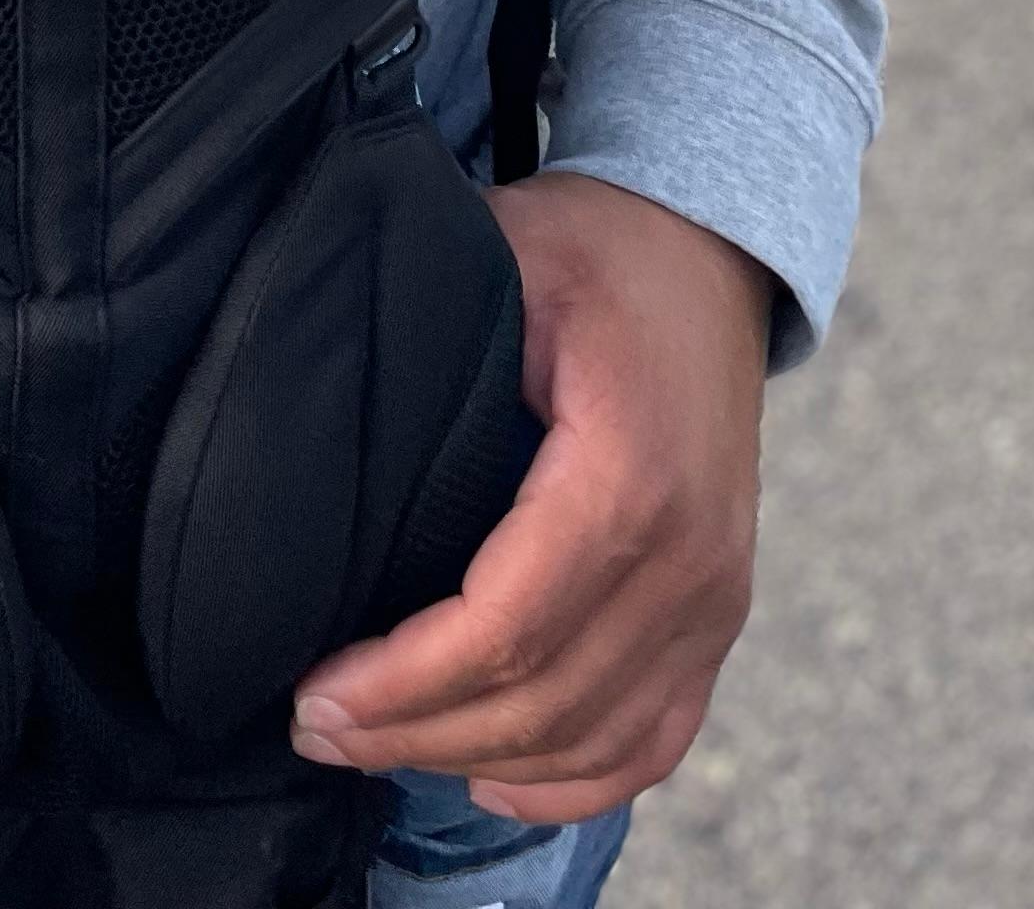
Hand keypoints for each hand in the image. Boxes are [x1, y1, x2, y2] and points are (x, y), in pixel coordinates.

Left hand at [289, 177, 769, 820]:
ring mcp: (715, 595)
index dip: (404, 682)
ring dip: (477, 763)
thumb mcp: (507, 255)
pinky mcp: (719, 612)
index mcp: (629, 473)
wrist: (707, 249)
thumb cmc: (596, 249)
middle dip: (416, 734)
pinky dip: (578, 780)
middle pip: (544, 701)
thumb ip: (434, 338)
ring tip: (373, 748)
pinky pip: (658, 736)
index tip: (314, 693)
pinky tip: (496, 785)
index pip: (507, 626)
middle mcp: (688, 556)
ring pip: (595, 737)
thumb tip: (318, 398)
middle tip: (314, 729)